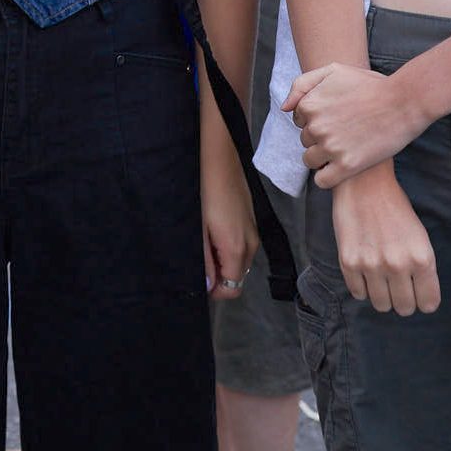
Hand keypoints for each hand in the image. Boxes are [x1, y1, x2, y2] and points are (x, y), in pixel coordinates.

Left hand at [201, 142, 258, 300]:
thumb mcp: (198, 228)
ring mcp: (253, 232)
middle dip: (218, 276)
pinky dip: (228, 248)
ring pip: (239, 262)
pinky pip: (242, 247)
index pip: (232, 288)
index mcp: (237, 248)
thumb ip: (203, 259)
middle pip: (237, 277)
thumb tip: (208, 286)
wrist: (219, 159)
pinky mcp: (252, 222)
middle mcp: (251, 244)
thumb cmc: (204, 191)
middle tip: (197, 257)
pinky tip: (213, 229)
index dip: (214, 291)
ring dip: (222, 261)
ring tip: (203, 240)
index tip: (198, 278)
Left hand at [284, 62, 430, 187]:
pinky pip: (323, 180)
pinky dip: (329, 177)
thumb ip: (303, 85)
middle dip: (320, 138)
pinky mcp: (347, 165)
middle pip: (305, 140)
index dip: (316, 120)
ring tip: (345, 150)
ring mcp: (331, 147)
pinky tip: (343, 169)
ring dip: (323, 158)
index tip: (336, 118)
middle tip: (345, 133)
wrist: (405, 102)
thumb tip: (285, 109)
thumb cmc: (371, 85)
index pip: (299, 121)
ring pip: (310, 161)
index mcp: (309, 105)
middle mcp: (316, 127)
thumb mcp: (334, 71)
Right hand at [330, 165, 439, 315]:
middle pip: (404, 308)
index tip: (418, 293)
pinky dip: (362, 287)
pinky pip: (357, 293)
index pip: (429, 303)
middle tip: (398, 287)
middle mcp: (398, 265)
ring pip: (381, 305)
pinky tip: (365, 271)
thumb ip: (422, 268)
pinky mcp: (348, 262)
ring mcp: (371, 265)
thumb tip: (419, 298)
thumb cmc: (396, 210)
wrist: (365, 184)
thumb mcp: (420, 238)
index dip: (424, 301)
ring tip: (381, 279)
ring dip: (382, 296)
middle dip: (403, 301)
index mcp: (422, 259)